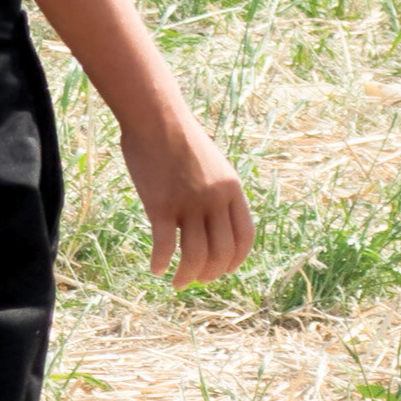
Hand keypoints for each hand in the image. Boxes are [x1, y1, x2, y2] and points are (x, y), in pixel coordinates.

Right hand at [119, 117, 254, 285]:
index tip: (224, 270)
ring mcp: (189, 204)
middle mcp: (215, 200)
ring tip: (178, 283)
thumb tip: (211, 219)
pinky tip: (156, 268)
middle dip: (211, 273)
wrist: (155, 116)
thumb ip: (216, 190)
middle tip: (198, 280)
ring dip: (187, 276)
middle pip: (221, 252)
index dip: (236, 260)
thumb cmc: (178, 136)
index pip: (245, 237)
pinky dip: (161, 262)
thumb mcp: (212, 162)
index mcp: (232, 189)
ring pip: (195, 256)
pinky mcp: (161, 205)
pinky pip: (164, 246)